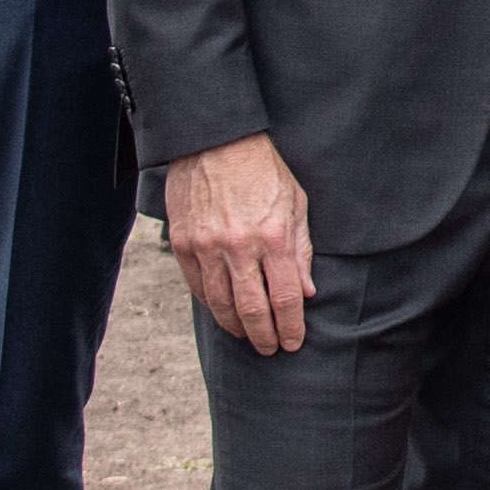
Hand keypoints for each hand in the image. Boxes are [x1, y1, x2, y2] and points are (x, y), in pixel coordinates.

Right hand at [172, 134, 316, 353]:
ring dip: (237, 327)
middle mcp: (238, 246)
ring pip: (221, 305)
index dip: (291, 327)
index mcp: (272, 236)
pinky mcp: (182, 243)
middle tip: (271, 348)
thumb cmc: (262, 170)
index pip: (285, 298)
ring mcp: (206, 246)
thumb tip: (307, 291)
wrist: (215, 141)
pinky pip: (197, 287)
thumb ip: (301, 250)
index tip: (293, 342)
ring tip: (248, 335)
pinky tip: (223, 310)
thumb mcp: (295, 203)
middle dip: (265, 337)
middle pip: (252, 310)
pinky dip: (212, 304)